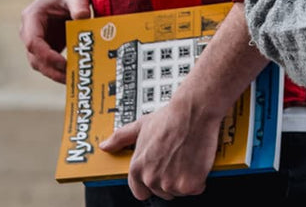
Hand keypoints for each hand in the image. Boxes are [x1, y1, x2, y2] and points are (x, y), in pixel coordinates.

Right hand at [18, 0, 92, 82]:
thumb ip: (79, 4)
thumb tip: (83, 18)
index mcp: (32, 17)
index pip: (33, 42)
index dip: (47, 56)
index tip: (64, 64)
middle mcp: (30, 31)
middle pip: (35, 58)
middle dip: (52, 70)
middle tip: (72, 79)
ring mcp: (38, 40)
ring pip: (41, 64)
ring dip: (56, 73)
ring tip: (75, 79)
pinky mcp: (47, 46)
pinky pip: (51, 62)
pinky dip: (61, 69)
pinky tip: (77, 74)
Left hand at [98, 96, 219, 200]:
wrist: (193, 112)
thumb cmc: (169, 118)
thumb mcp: (140, 126)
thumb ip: (120, 138)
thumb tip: (105, 146)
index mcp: (137, 169)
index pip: (140, 192)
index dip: (152, 184)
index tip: (161, 175)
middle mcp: (151, 179)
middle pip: (163, 192)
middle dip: (172, 180)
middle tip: (179, 160)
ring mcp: (169, 183)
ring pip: (179, 191)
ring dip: (186, 179)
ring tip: (188, 158)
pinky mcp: (188, 184)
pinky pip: (196, 188)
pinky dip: (200, 179)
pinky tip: (198, 162)